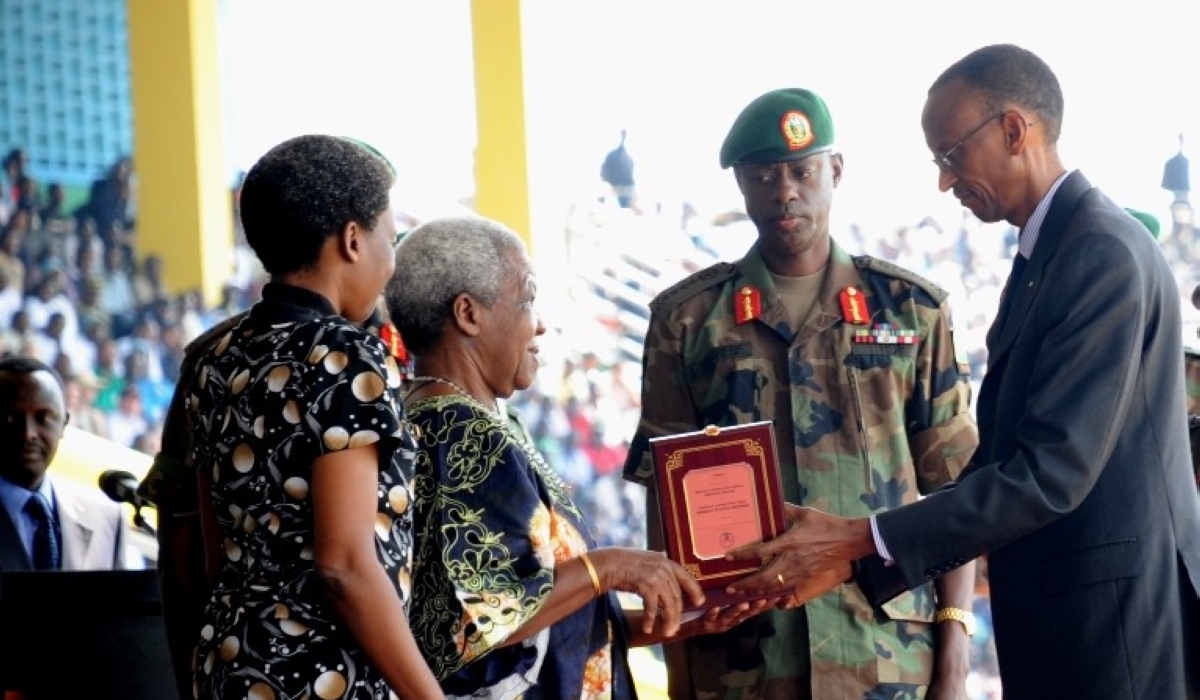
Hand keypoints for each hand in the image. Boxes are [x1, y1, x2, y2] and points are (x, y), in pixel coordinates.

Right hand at [592, 548, 705, 636]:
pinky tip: (647, 628)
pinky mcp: (647, 586)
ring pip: (669, 604)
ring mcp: (657, 577)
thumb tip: (665, 564)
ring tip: (666, 632)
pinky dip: (650, 619)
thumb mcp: (645, 559)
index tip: (699, 602)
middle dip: (676, 615)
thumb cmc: (623, 563)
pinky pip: (653, 608)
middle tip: (674, 628)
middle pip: (677, 596)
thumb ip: (657, 565)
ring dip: (668, 621)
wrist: (608, 564)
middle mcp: (664, 568)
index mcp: (665, 561)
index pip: (686, 577)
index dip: (695, 590)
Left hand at [675, 596, 780, 638]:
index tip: (780, 594)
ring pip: (731, 616)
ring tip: (744, 603)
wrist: (688, 622)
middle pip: (748, 613)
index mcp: (739, 613)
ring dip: (738, 609)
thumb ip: (739, 591)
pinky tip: (715, 606)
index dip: (769, 602)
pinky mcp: (707, 625)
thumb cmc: (709, 607)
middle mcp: (733, 619)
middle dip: (756, 606)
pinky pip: (710, 618)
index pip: (757, 607)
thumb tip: (752, 575)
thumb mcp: (726, 599)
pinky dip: (714, 612)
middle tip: (765, 598)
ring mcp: (720, 623)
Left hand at [722, 504, 873, 606]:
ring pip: (774, 587)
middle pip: (764, 577)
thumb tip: (773, 502)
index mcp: (789, 542)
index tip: (727, 558)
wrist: (850, 540)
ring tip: (742, 595)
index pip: (760, 551)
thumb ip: (786, 509)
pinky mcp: (807, 578)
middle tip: (730, 588)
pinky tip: (764, 596)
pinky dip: (774, 594)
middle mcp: (792, 560)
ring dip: (757, 592)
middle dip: (746, 585)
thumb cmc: (827, 524)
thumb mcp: (805, 513)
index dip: (742, 555)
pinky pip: (787, 589)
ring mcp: (800, 571)